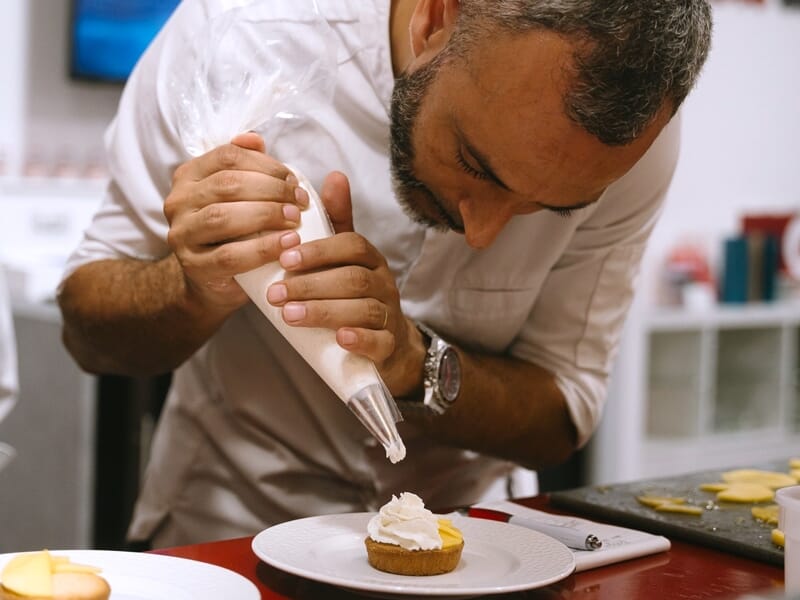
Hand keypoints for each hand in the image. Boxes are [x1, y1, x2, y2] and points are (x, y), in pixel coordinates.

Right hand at [164, 132, 307, 314]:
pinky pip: (230, 256)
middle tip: (300, 200)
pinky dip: (263, 248)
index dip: (266, 165)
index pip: (228, 156)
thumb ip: (248, 166)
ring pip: (224, 217)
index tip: (294, 179)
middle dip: (271, 190)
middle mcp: (179, 201)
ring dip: (267, 215)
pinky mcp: (194, 267)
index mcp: (190, 176)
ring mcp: (182, 235)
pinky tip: (287, 244)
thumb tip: (254, 138)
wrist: (212, 283)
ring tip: (295, 219)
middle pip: (228, 184)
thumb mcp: (240, 197)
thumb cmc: (233, 233)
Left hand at [265, 172, 424, 395]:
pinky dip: (360, 339)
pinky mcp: (389, 345)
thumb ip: (336, 222)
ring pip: (363, 309)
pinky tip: (339, 339)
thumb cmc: (355, 294)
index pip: (351, 246)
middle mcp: (384, 283)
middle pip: (353, 279)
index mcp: (370, 259)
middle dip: (311, 285)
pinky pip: (380, 341)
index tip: (285, 258)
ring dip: (324, 311)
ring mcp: (389, 315)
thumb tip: (333, 175)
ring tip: (289, 316)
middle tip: (275, 293)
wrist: (387, 343)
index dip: (319, 251)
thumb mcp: (345, 257)